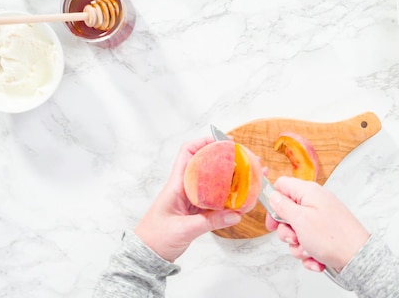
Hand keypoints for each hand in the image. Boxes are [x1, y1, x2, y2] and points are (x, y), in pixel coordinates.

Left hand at [135, 137, 241, 261]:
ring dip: (234, 178)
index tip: (224, 142)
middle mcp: (186, 187)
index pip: (188, 152)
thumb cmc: (155, 238)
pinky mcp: (198, 210)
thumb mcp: (184, 229)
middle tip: (247, 159)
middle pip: (209, 164)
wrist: (146, 255)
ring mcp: (192, 198)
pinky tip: (243, 199)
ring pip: (216, 181)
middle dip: (229, 159)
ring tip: (252, 176)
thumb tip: (235, 214)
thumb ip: (210, 222)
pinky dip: (231, 197)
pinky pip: (217, 199)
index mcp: (177, 184)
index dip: (205, 142)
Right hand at [265, 176, 369, 272]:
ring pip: (296, 233)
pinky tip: (316, 259)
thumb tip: (273, 196)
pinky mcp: (324, 235)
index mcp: (309, 192)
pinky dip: (309, 254)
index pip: (282, 185)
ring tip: (309, 250)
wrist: (357, 257)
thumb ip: (283, 206)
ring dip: (298, 247)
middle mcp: (315, 204)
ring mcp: (320, 220)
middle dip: (286, 232)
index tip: (273, 220)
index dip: (273, 201)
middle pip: (287, 213)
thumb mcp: (300, 219)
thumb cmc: (333, 237)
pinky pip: (307, 244)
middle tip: (294, 237)